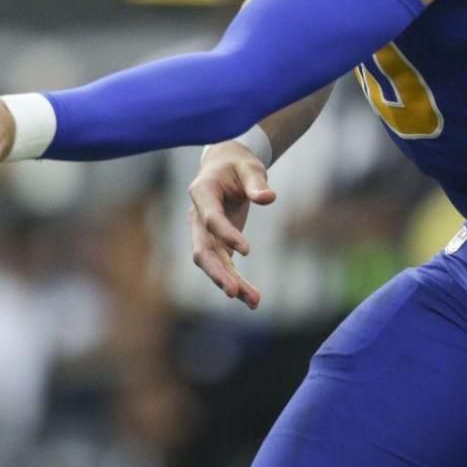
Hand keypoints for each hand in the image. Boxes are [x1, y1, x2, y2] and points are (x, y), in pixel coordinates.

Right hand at [188, 140, 276, 309]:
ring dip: (230, 282)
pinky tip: (253, 299)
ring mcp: (204, 233)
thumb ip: (256, 182)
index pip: (210, 218)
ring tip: (254, 301)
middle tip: (234, 292)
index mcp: (201, 192)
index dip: (225, 234)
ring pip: (212, 263)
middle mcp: (197, 216)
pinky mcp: (216, 244)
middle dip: (217, 272)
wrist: (225, 167)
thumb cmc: (238, 165)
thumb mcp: (249, 167)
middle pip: (202, 249)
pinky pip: (224, 266)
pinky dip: (237, 281)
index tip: (246, 250)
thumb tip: (268, 198)